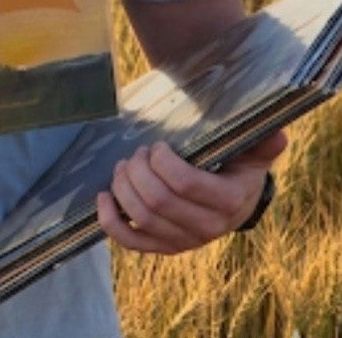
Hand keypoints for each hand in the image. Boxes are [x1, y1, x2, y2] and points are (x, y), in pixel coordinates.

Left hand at [96, 130, 286, 253]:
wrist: (235, 204)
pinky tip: (103, 197)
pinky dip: (111, 221)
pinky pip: (131, 242)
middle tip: (137, 152)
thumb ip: (261, 144)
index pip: (185, 184)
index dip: (162, 161)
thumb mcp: (251, 155)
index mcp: (228, 202)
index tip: (157, 145)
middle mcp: (206, 227)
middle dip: (138, 170)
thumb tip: (277, 133)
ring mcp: (183, 241)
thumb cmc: (236, 170)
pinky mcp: (163, 247)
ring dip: (124, 186)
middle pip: (157, 200)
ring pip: (142, 217)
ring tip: (124, 166)